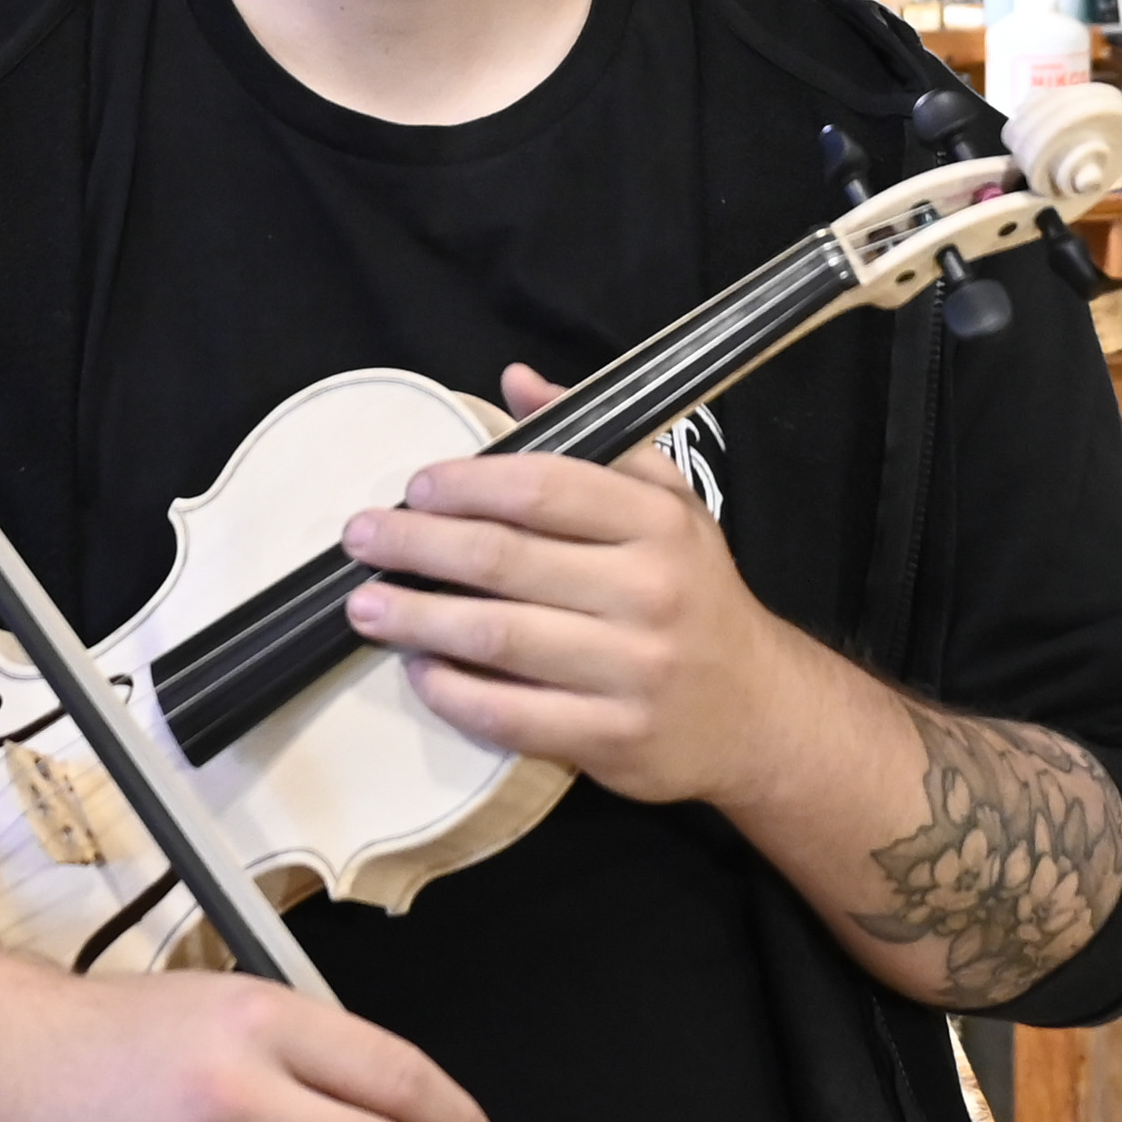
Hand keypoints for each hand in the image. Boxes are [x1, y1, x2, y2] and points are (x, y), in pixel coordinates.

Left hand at [335, 368, 798, 813]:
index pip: (545, 489)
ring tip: (365, 606)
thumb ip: (595, 442)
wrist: (760, 711)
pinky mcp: (614, 739)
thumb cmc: (696, 596)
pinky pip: (513, 714)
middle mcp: (649, 592)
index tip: (415, 485)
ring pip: (500, 637)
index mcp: (658, 524)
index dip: (469, 483)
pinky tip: (420, 671)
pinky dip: (454, 692)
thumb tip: (516, 381)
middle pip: (507, 559)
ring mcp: (633, 670)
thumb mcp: (669, 504)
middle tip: (360, 538)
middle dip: (418, 544)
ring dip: (419, 618)